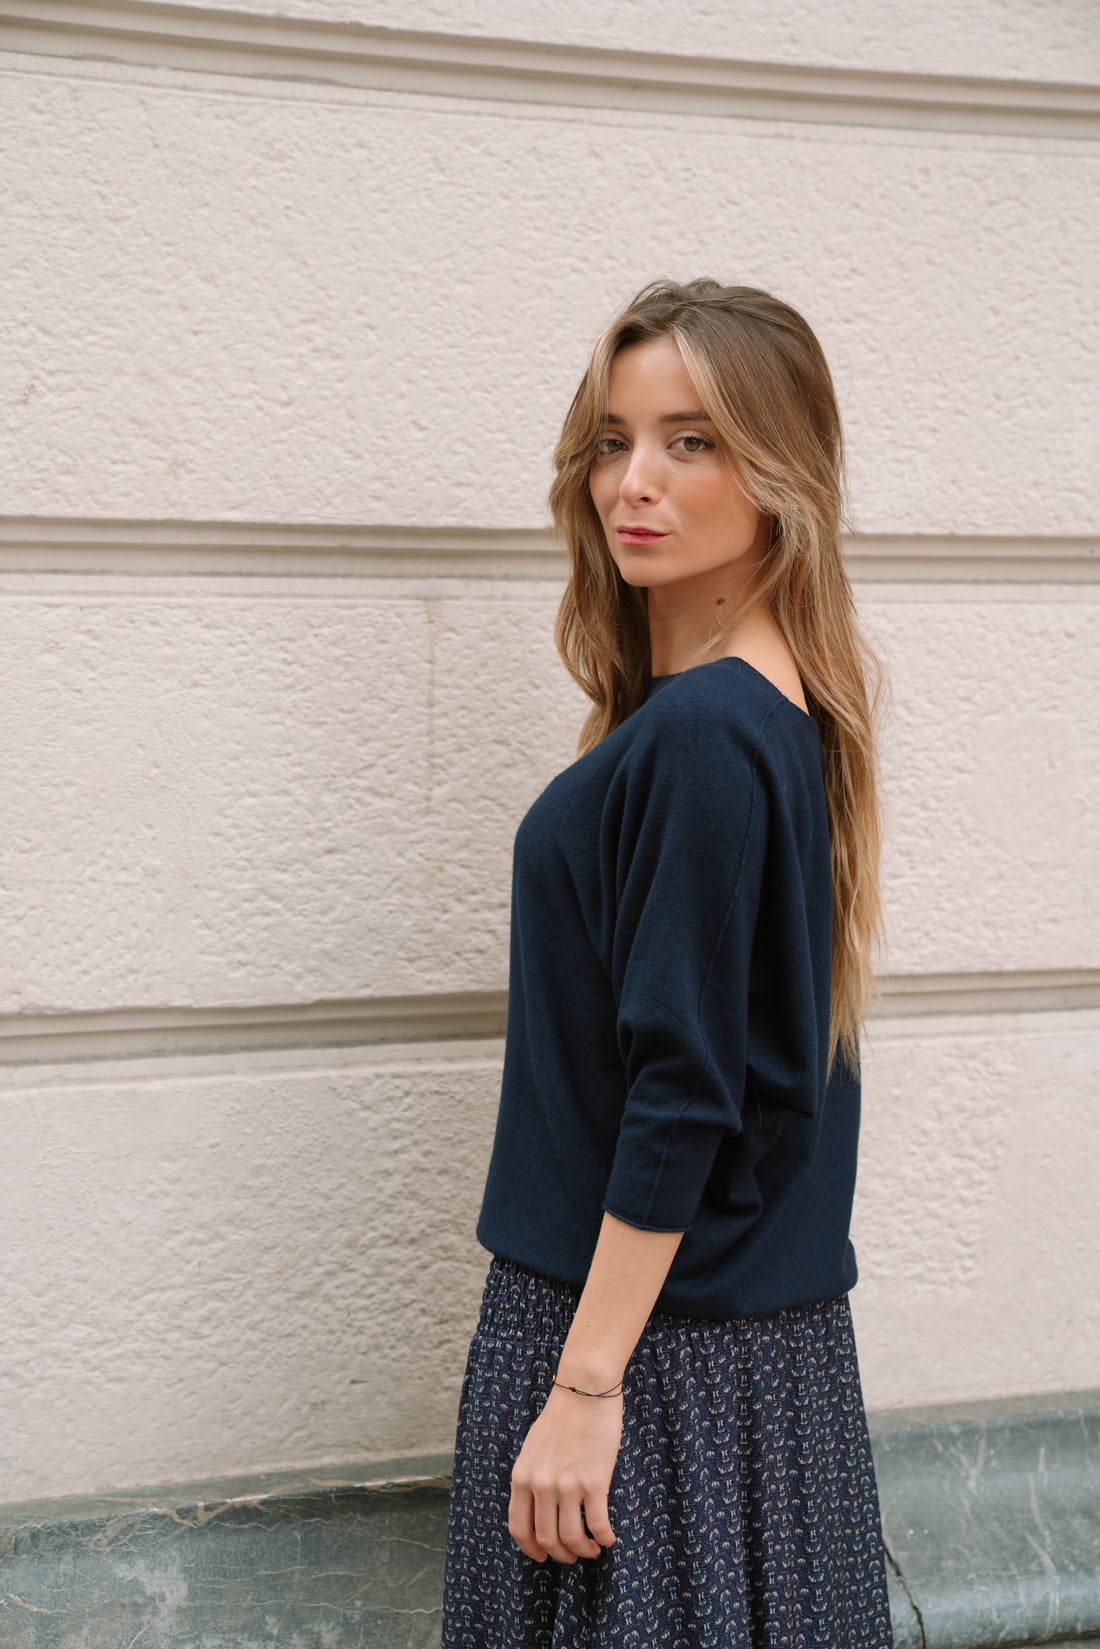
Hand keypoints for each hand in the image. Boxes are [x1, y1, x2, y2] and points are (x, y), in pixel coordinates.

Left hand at [508, 1381, 621, 1563]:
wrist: (584, 1389)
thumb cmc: (562, 1415)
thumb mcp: (533, 1448)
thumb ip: (531, 1477)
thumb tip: (537, 1507)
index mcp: (522, 1476)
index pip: (519, 1527)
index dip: (531, 1549)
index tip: (543, 1556)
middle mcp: (541, 1485)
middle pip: (547, 1539)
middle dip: (562, 1555)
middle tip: (573, 1555)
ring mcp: (567, 1485)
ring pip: (572, 1538)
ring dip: (583, 1551)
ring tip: (593, 1548)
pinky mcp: (594, 1481)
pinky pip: (598, 1524)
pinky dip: (604, 1538)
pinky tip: (609, 1537)